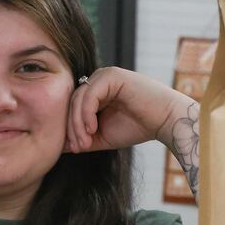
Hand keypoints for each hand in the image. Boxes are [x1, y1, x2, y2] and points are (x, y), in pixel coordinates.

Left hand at [65, 66, 182, 153]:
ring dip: (78, 123)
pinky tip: (92, 129)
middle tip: (79, 147)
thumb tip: (58, 145)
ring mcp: (104, 76)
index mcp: (94, 92)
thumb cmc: (137, 128)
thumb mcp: (102, 136)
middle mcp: (97, 81)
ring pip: (78, 99)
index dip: (69, 128)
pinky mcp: (112, 75)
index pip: (71, 108)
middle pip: (72, 103)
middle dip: (72, 128)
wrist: (166, 122)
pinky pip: (90, 95)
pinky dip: (87, 114)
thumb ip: (82, 137)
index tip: (75, 149)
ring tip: (85, 142)